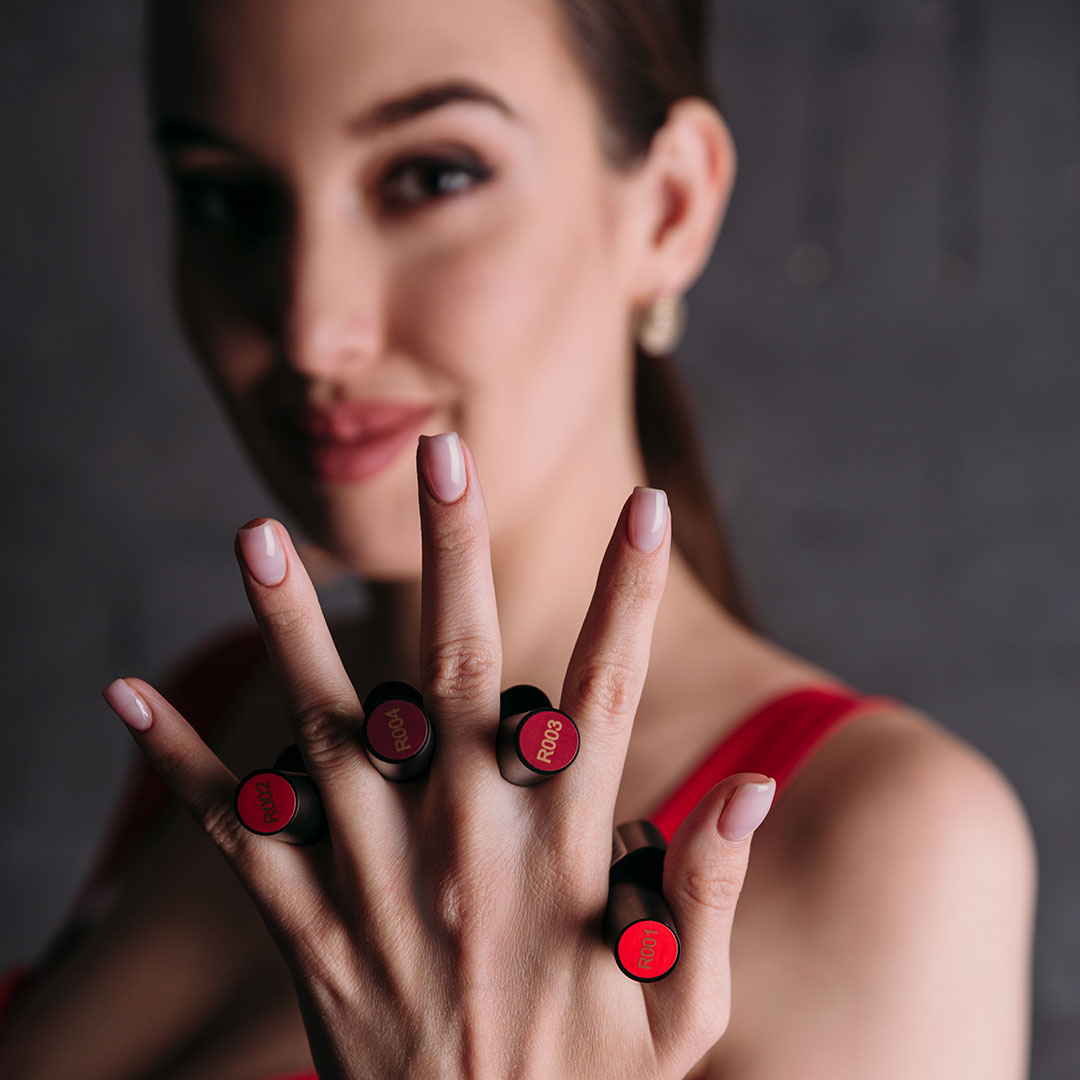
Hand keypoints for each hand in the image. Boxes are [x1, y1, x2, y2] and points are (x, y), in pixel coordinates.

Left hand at [101, 432, 774, 1079]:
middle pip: (465, 669)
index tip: (645, 505)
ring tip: (257, 530)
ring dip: (292, 626)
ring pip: (331, 730)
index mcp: (566, 855)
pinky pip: (239, 836)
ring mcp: (379, 882)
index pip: (610, 693)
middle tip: (441, 451)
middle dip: (455, 552)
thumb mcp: (684, 1012)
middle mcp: (467, 845)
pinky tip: (124, 692)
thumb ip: (711, 893)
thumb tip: (750, 788)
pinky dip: (185, 760)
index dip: (631, 593)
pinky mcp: (310, 928)